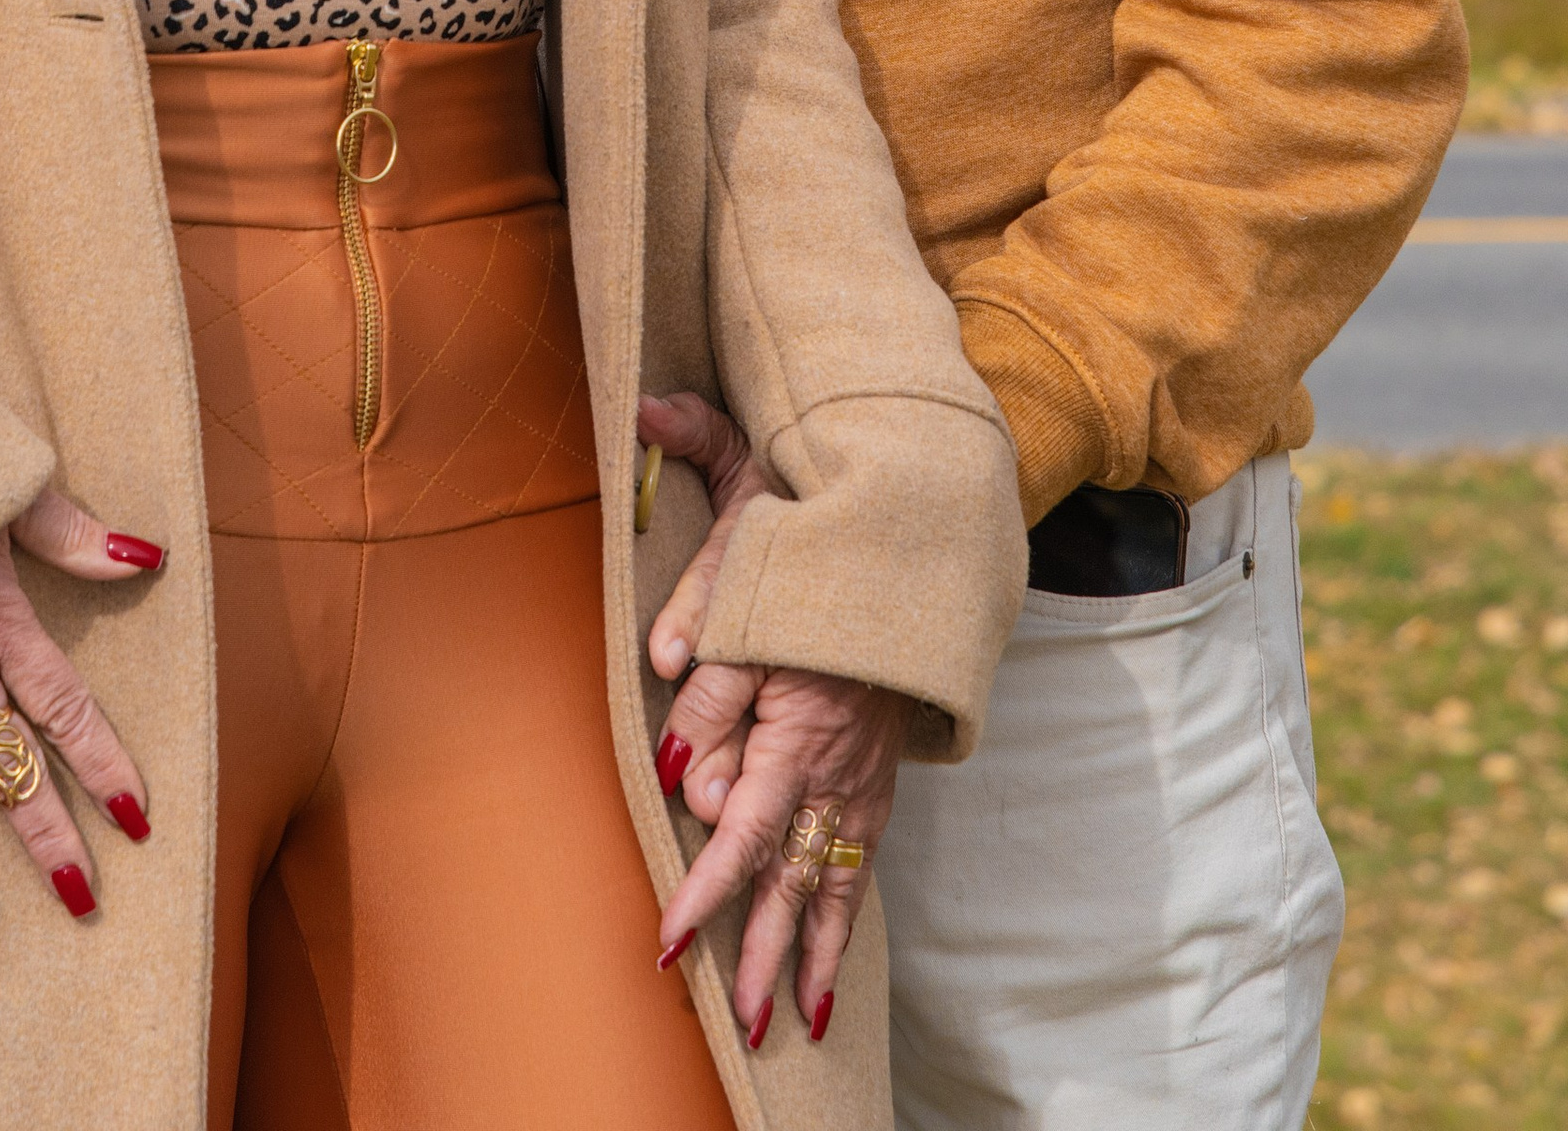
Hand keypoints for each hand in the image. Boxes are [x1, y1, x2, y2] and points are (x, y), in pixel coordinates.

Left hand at [638, 388, 906, 1051]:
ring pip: (835, 882)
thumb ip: (711, 699)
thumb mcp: (742, 612)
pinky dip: (845, 913)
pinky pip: (861, 860)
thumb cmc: (803, 568)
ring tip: (794, 1018)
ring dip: (811, 952)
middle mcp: (837, 770)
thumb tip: (690, 785)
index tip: (671, 941)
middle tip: (741, 1024)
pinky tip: (834, 947)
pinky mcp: (878, 774)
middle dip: (764, 953)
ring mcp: (864, 778)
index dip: (705, 889)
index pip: (744, 832)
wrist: (897, 543)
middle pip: (794, 879)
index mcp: (798, 732)